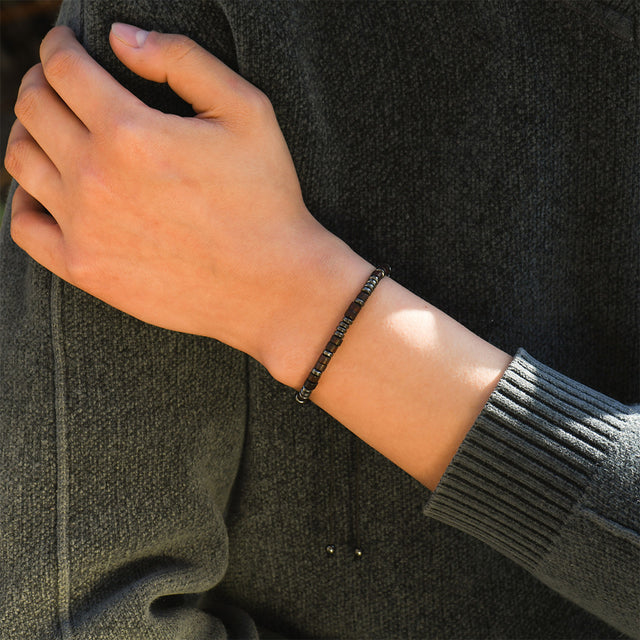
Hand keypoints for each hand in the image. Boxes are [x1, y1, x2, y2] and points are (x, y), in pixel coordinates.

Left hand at [4, 24, 361, 375]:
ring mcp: (84, 228)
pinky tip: (48, 189)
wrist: (271, 285)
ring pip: (20, 160)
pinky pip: (24, 224)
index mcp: (131, 133)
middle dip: (40, 81)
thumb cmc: (267, 199)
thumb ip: (182, 60)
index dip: (58, 45)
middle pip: (32, 107)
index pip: (63, 68)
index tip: (65, 44)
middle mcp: (95, 178)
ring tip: (50, 129)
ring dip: (27, 131)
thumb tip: (120, 37)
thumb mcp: (247, 112)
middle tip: (59, 82)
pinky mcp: (85, 268)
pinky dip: (24, 196)